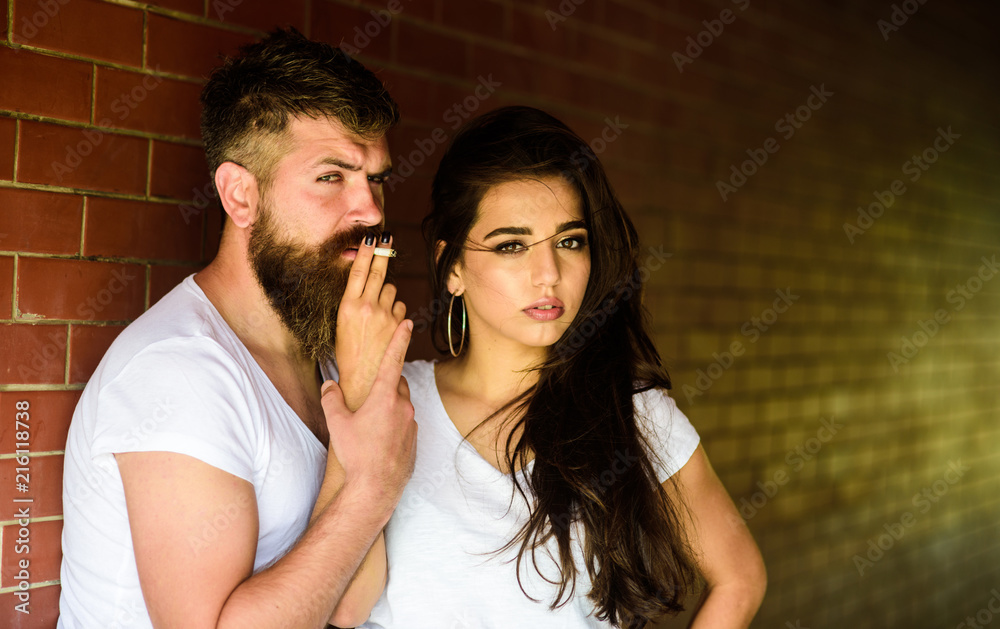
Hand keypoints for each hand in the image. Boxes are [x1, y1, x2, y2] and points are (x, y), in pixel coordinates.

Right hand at [322, 319, 415, 511]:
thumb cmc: (356, 454)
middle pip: (397, 384)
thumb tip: (329, 385)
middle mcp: (403, 407)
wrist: (376, 488)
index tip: (407, 322)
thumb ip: (332, 399)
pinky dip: (395, 425)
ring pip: (402, 405)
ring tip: (371, 422)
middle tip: (369, 395)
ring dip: (390, 406)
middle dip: (385, 383)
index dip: (399, 339)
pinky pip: (405, 424)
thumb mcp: (337, 424)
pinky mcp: (415, 440)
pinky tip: (380, 440)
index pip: (393, 360)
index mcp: (384, 397)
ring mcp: (412, 424)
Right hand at [335, 231, 406, 410]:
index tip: (371, 237)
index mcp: (347, 307)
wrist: (363, 383)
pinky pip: (400, 308)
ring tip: (376, 310)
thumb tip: (363, 285)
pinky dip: (395, 311)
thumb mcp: (340, 329)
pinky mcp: (399, 325)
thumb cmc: (347, 357)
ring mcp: (386, 316)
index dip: (366, 252)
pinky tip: (387, 324)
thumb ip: (351, 307)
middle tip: (387, 237)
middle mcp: (367, 308)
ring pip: (392, 291)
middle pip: (379, 272)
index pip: (358, 272)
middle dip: (383, 253)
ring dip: (387, 294)